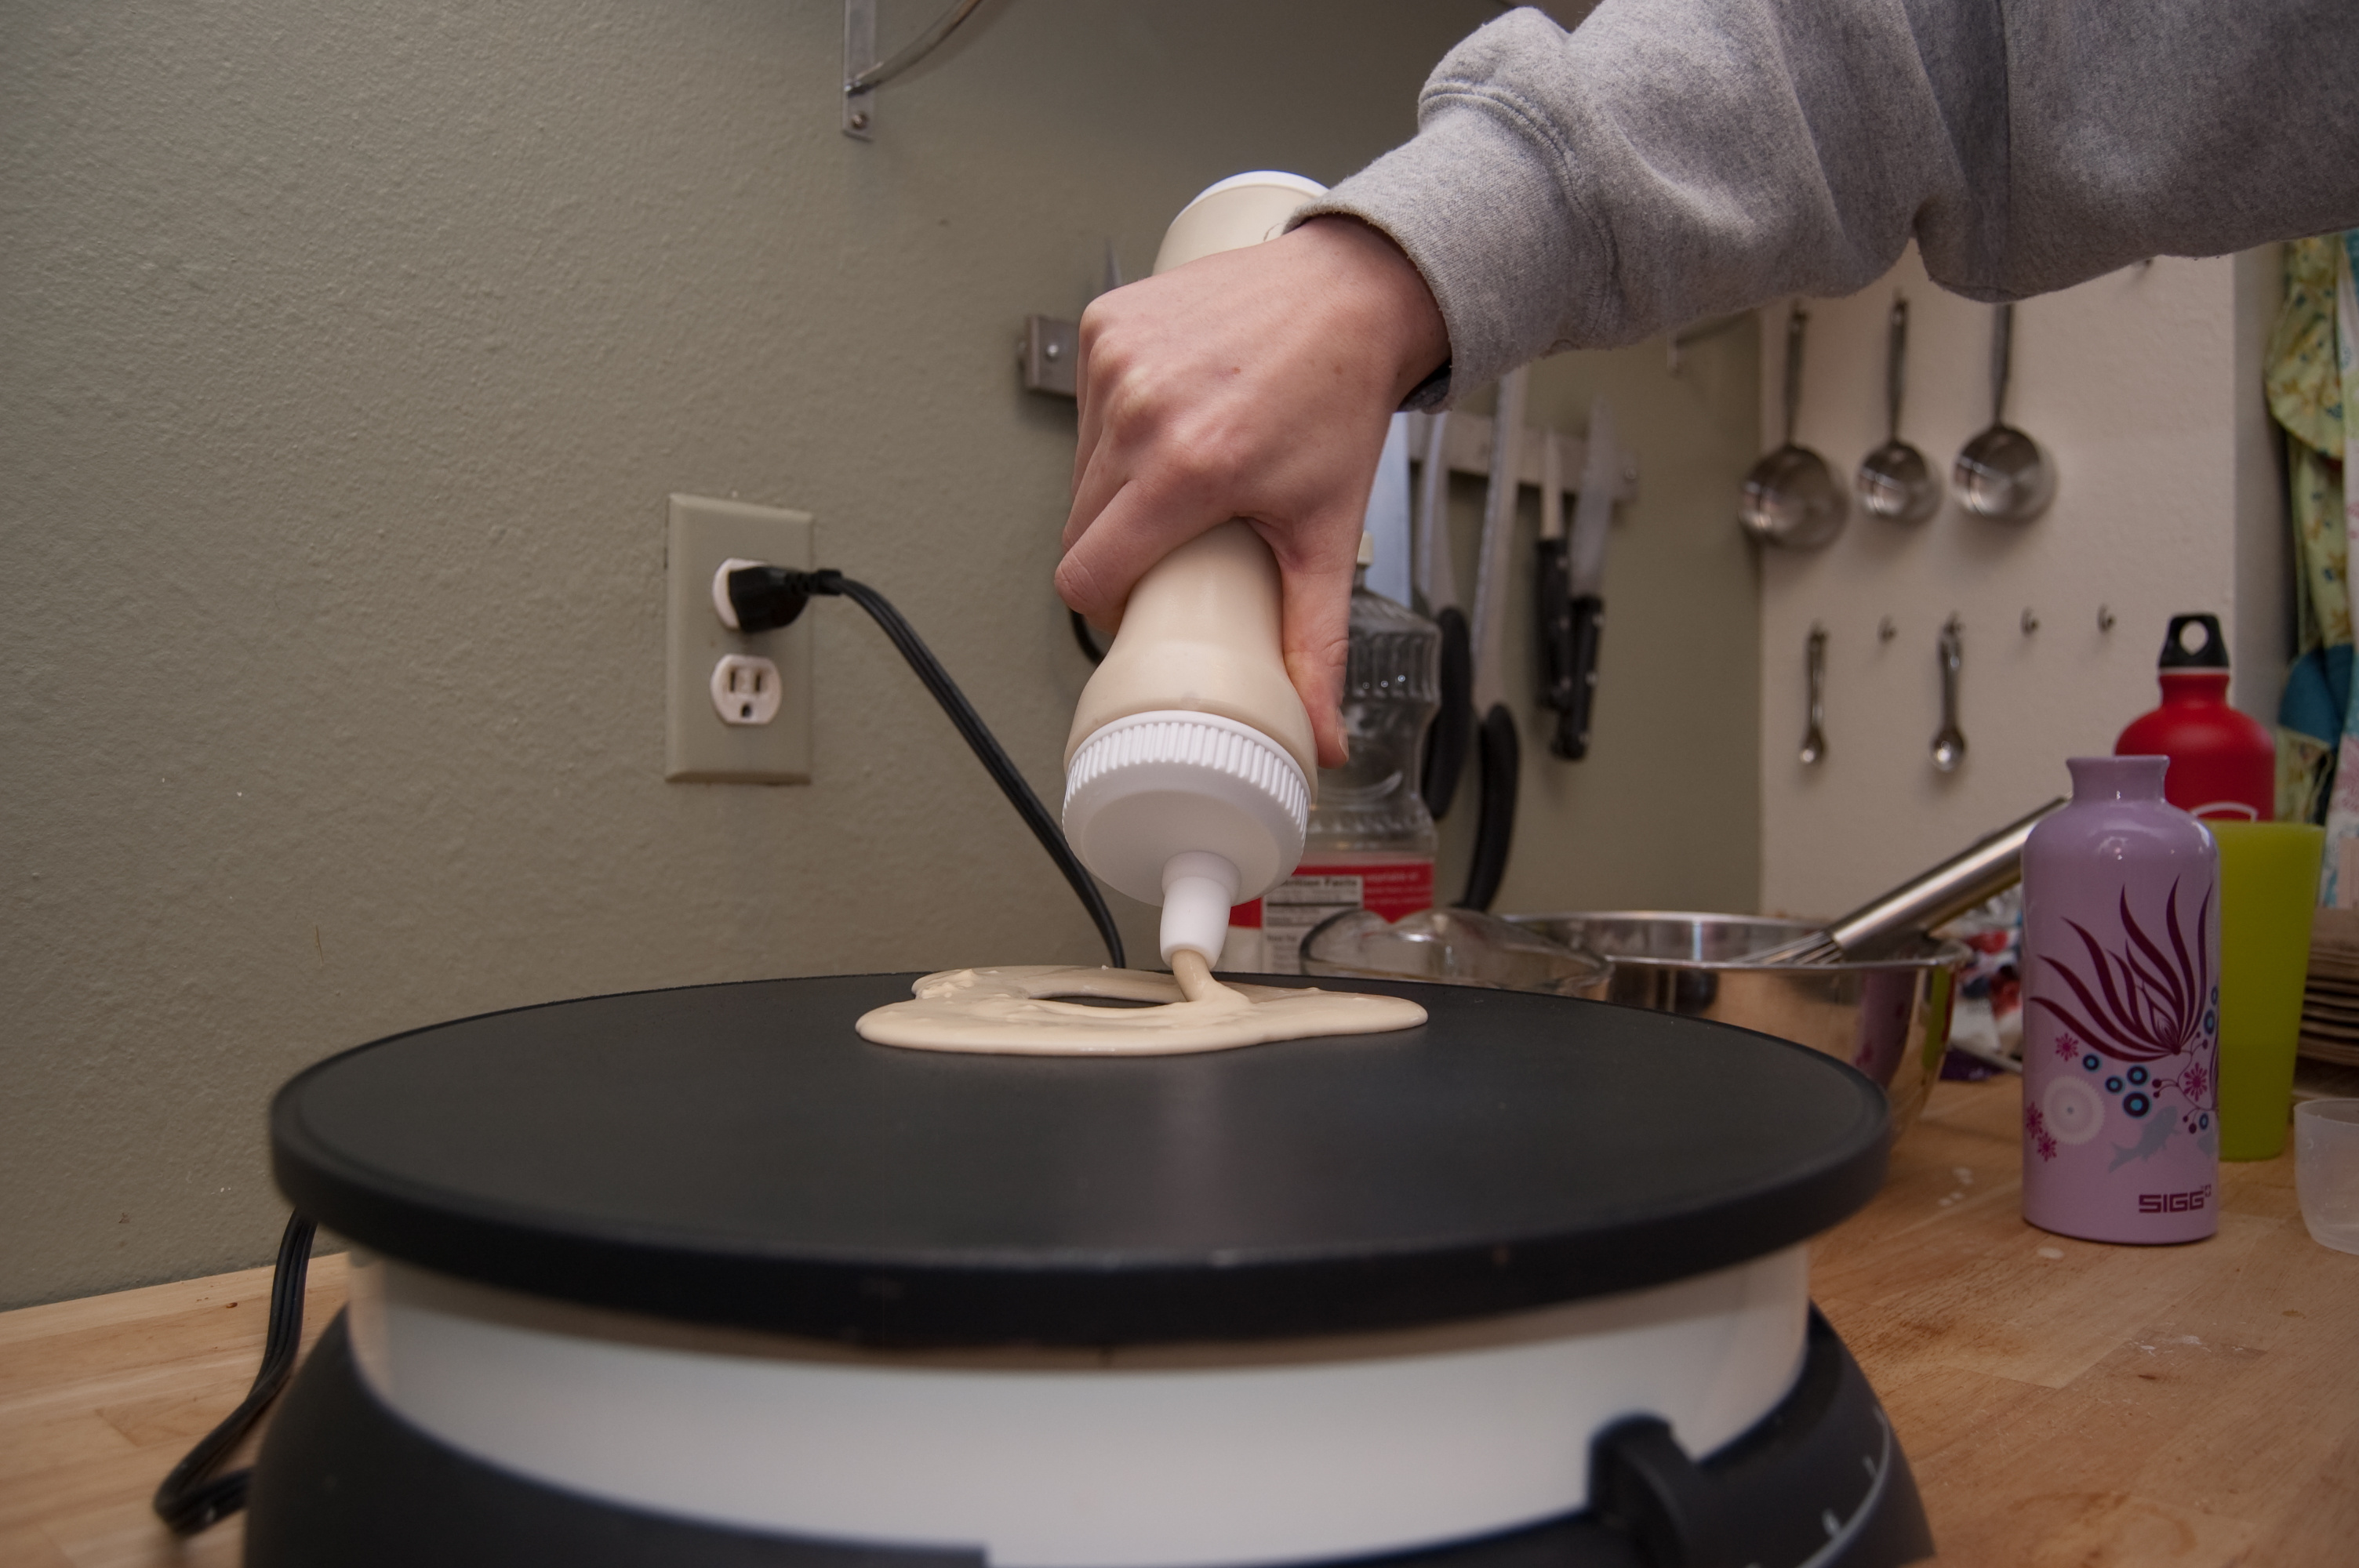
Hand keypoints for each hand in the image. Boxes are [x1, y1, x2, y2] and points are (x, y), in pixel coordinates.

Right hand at [1057, 216, 1448, 766]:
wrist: (1354, 295)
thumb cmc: (1340, 402)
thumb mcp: (1328, 534)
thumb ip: (1314, 643)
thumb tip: (1321, 738)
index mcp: (1189, 467)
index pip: (1087, 576)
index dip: (1110, 606)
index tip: (1144, 601)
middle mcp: (1141, 408)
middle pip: (1079, 527)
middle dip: (1121, 548)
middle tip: (1179, 542)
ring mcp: (1118, 358)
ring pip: (1078, 469)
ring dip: (1117, 488)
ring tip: (1182, 476)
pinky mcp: (1107, 323)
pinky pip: (1085, 406)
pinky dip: (1117, 425)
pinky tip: (1170, 417)